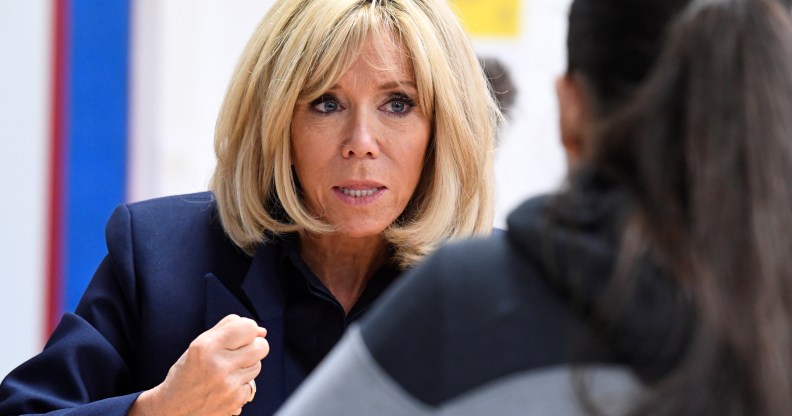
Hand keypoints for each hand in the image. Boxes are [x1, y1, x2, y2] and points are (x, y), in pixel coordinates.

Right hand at [129, 314, 268, 415]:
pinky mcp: (234, 401)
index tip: (241, 335)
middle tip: (238, 352)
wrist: (173, 408)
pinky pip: (251, 385)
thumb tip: (262, 331)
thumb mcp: (200, 343)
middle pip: (262, 347)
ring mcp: (228, 386)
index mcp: (207, 346)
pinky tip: (224, 386)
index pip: (249, 328)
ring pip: (257, 365)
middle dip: (253, 346)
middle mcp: (219, 366)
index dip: (248, 329)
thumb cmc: (188, 370)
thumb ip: (229, 328)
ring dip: (246, 366)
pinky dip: (240, 385)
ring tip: (226, 370)